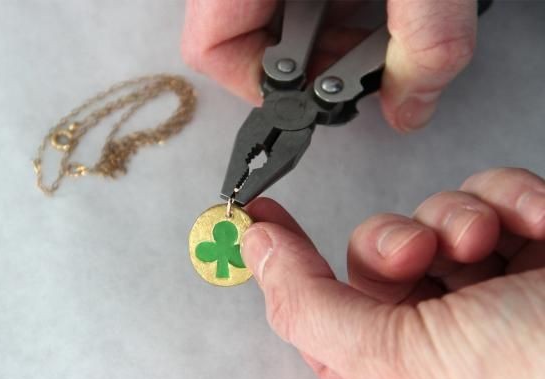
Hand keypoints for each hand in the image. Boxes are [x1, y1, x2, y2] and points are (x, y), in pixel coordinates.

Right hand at [181, 0, 477, 131]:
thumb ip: (426, 46)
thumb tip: (411, 107)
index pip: (212, 48)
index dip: (256, 88)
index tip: (308, 102)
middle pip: (242, 39)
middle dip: (308, 69)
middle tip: (353, 69)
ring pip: (273, 17)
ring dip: (328, 40)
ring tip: (375, 34)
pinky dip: (340, 12)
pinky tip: (381, 8)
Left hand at [241, 168, 544, 378]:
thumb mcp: (399, 370)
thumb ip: (310, 309)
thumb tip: (253, 253)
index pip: (318, 319)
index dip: (284, 264)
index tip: (258, 219)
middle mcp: (448, 350)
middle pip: (377, 264)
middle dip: (393, 241)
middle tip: (420, 249)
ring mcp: (498, 301)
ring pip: (435, 224)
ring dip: (456, 219)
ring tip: (491, 243)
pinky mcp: (543, 257)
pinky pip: (497, 201)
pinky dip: (512, 200)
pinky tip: (538, 226)